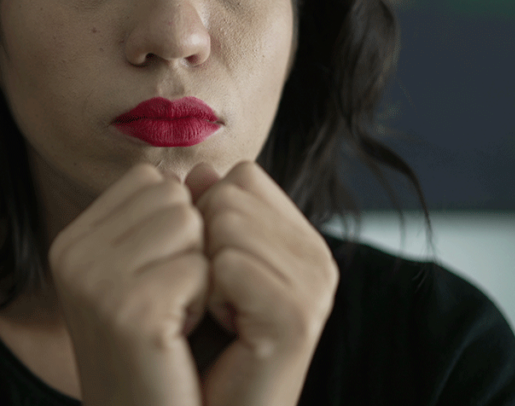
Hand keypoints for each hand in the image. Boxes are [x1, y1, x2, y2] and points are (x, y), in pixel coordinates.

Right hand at [49, 164, 206, 405]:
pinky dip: (208, 304)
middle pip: (173, 196)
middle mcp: (72, 254)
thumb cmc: (160, 357)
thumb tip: (208, 168)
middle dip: (192, 248)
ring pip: (190, 222)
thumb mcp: (148, 277)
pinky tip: (178, 340)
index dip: (177, 226)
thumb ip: (165, 220)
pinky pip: (204, 268)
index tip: (161, 281)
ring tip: (175, 320)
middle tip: (171, 306)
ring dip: (201, 273)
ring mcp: (94, 281)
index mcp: (71, 242)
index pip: (150, 181)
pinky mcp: (129, 310)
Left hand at [186, 161, 338, 405]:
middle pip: (228, 193)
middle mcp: (317, 257)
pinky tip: (224, 330)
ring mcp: (314, 287)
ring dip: (202, 271)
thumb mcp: (200, 267)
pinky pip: (227, 265)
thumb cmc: (197, 344)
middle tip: (213, 300)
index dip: (206, 215)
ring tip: (218, 316)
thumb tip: (199, 169)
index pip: (241, 175)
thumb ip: (205, 214)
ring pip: (225, 222)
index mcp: (299, 239)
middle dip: (201, 243)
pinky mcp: (298, 318)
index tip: (211, 272)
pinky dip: (208, 297)